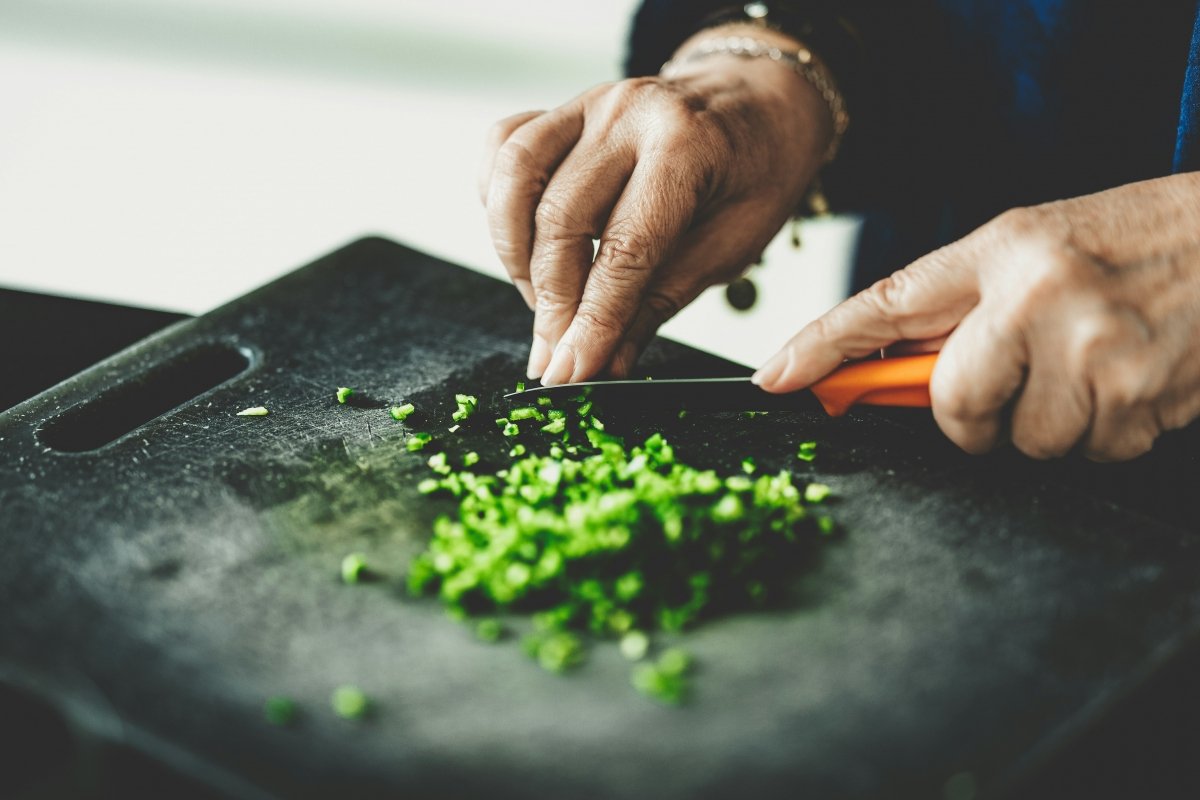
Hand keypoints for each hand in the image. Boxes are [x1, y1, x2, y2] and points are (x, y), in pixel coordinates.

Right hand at [479, 27, 831, 383]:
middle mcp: (629, 113)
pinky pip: (504, 147)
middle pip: (561, 218)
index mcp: (687, 145)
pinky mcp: (564, 107)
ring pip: (516, 178)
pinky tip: (523, 243)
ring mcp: (589, 102)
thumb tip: (606, 363)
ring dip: (516, 255)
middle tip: (554, 355)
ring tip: (542, 303)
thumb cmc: (757, 172)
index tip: (570, 372)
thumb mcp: (732, 247)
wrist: (761, 101)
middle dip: (552, 303)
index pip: (624, 249)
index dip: (592, 320)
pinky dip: (499, 202)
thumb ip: (660, 301)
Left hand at [753, 173, 1199, 460]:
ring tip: (1093, 366)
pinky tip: (1131, 381)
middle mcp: (1038, 295)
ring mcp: (1092, 348)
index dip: (821, 345)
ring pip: (1025, 442)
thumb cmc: (1134, 243)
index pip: (887, 303)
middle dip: (972, 417)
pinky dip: (1107, 431)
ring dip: (1053, 423)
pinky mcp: (1139, 397)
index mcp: (1002, 250)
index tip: (773, 377)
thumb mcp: (1037, 249)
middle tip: (1015, 383)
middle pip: (952, 405)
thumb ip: (966, 307)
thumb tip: (893, 376)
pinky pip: (1090, 453)